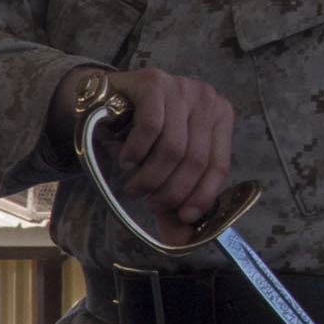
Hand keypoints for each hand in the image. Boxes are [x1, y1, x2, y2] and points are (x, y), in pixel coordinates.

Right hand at [77, 66, 238, 241]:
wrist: (105, 100)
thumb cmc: (140, 136)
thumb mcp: (164, 167)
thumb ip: (175, 200)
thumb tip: (181, 242)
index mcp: (219, 117)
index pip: (219, 165)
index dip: (202, 196)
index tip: (184, 217)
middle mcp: (206, 98)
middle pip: (196, 160)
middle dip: (171, 191)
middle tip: (151, 203)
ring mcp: (180, 87)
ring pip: (173, 148)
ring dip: (151, 177)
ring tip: (135, 186)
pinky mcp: (154, 82)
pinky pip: (150, 128)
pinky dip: (137, 153)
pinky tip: (127, 160)